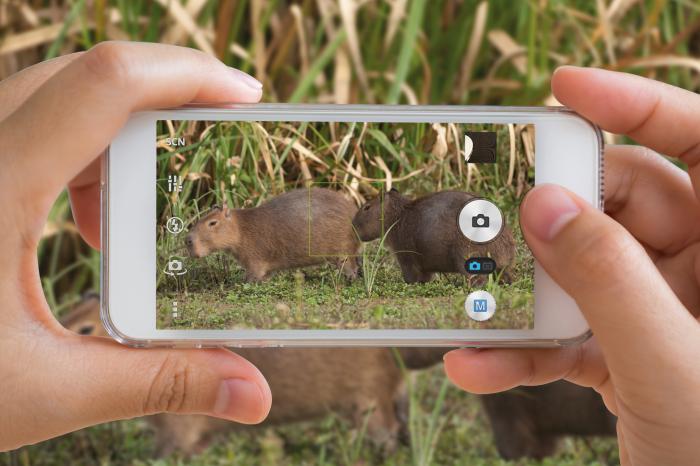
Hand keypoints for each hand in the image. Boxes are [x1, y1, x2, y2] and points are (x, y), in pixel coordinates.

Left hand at [0, 42, 270, 450]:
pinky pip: (28, 128)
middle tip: (216, 133)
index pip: (104, 85)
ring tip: (145, 205)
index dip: (185, 73)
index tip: (244, 95)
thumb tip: (255, 396)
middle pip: (83, 72)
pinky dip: (78, 159)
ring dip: (118, 132)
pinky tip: (87, 225)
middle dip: (164, 91)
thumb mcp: (47, 390)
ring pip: (53, 95)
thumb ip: (161, 384)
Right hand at [444, 67, 699, 464]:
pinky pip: (566, 335)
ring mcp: (660, 313)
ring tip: (473, 301)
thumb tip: (545, 207)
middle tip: (497, 219)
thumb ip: (609, 283)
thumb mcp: (672, 365)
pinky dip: (520, 351)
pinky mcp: (624, 354)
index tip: (562, 89)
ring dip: (522, 294)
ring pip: (581, 272)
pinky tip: (477, 364)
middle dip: (554, 216)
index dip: (637, 105)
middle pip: (619, 206)